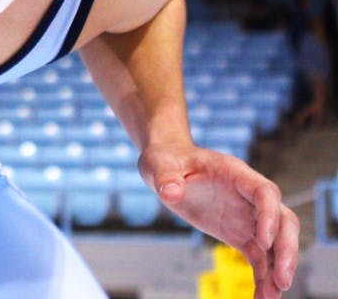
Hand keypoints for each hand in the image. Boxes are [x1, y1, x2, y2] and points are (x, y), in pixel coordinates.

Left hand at [138, 143, 298, 298]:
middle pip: (283, 220)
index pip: (264, 192)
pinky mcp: (239, 233)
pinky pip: (258, 256)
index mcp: (234, 173)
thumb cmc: (166, 160)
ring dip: (278, 268)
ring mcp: (247, 216)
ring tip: (272, 296)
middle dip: (286, 249)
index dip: (269, 215)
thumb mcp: (159, 163)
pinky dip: (263, 276)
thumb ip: (166, 177)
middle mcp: (248, 196)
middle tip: (281, 279)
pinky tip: (262, 297)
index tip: (263, 241)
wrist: (167, 168)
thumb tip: (171, 193)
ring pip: (276, 242)